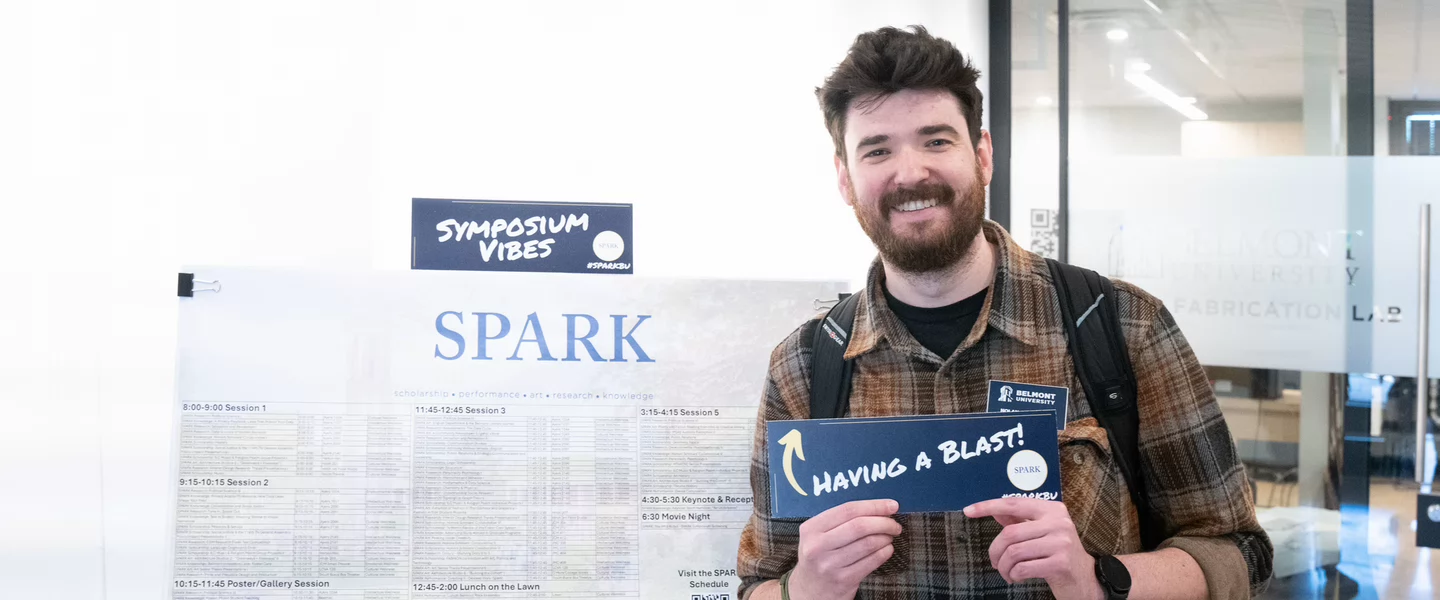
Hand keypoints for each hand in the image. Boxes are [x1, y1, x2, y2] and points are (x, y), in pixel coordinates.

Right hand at [788, 499, 901, 599]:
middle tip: (894, 524)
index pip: (848, 510)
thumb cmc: (819, 556)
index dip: (874, 506)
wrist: (810, 590)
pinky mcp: (844, 580)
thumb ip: (840, 521)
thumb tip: (878, 508)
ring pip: (869, 544)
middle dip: (884, 522)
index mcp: (811, 529)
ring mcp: (831, 565)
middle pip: (860, 526)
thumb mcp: (817, 535)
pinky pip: (872, 561)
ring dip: (886, 537)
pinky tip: (887, 549)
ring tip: (889, 536)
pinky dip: (885, 552)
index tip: (892, 506)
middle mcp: (818, 546)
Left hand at [964, 498, 1101, 599]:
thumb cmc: (1059, 555)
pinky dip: (1014, 575)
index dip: (988, 506)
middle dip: (995, 551)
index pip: (1013, 504)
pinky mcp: (1061, 563)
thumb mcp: (1041, 533)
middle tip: (995, 562)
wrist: (1087, 579)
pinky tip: (1017, 577)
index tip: (969, 510)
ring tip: (1007, 573)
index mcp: (1052, 509)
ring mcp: (1061, 542)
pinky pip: (1023, 568)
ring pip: (1014, 552)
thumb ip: (1020, 521)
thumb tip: (995, 510)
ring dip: (1004, 567)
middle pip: (1010, 533)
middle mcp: (1058, 522)